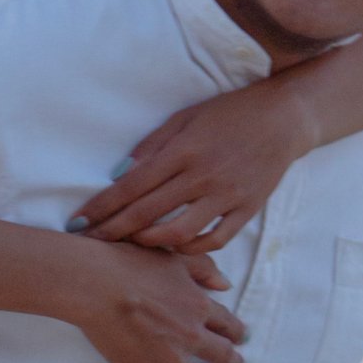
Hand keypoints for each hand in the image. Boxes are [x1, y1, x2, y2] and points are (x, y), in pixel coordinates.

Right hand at [65, 237, 247, 362]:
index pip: (228, 324)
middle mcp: (190, 335)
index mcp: (198, 305)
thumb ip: (203, 269)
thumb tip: (226, 285)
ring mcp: (167, 358)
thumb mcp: (174, 257)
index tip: (240, 339)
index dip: (236, 333)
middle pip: (223, 357)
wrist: (96, 282)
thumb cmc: (130, 262)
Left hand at [71, 77, 316, 253]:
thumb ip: (153, 145)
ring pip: (179, 233)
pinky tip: (175, 246)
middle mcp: (202, 175)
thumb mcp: (187, 117)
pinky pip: (214, 240)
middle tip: (90, 244)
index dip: (101, 207)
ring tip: (133, 244)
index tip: (78, 223)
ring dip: (150, 243)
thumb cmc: (230, 114)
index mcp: (183, 150)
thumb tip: (120, 174)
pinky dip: (190, 248)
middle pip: (147, 213)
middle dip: (113, 231)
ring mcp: (226, 195)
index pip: (132, 186)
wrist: (283, 119)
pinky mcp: (247, 209)